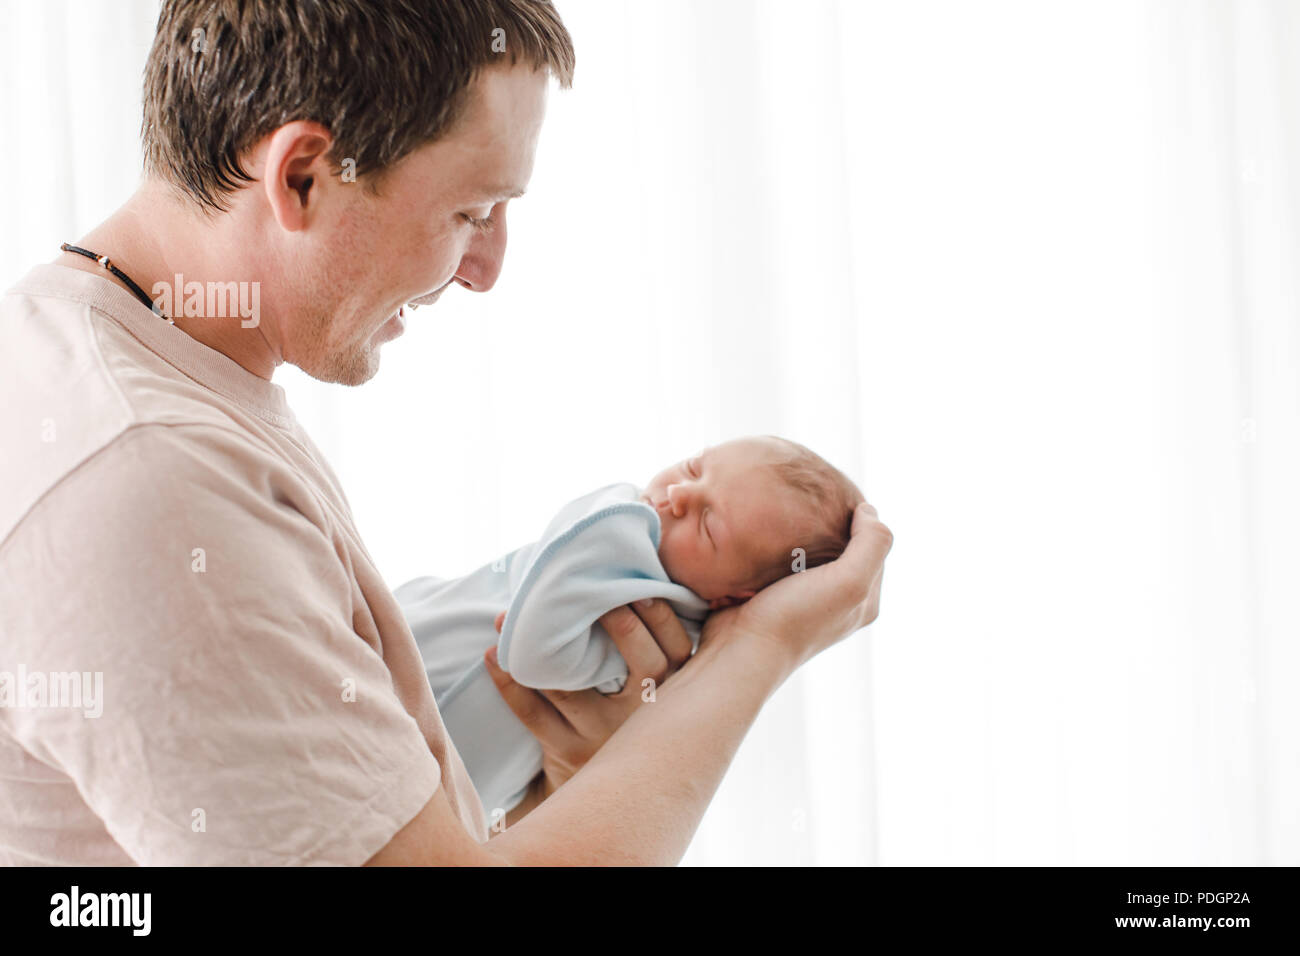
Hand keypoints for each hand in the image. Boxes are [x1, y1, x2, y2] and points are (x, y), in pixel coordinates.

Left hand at [482, 597, 693, 800]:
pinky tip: (492, 657)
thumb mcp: (653, 690)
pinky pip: (534, 715)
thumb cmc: (624, 717)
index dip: (659, 614)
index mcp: (673, 692)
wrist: (604, 794)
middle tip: (583, 592)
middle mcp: (645, 716)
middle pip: (642, 664)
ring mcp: (605, 737)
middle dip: (617, 625)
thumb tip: (636, 572)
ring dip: (536, 648)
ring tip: (508, 618)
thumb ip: (652, 643)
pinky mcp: (568, 754)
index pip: (676, 647)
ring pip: (572, 686)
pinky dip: (509, 684)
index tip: (635, 585)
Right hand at [701, 501, 891, 669]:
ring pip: (810, 550)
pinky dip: (777, 544)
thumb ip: (871, 544)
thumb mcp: (849, 581)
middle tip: (810, 501)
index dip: (860, 520)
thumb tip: (868, 510)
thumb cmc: (794, 619)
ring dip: (800, 532)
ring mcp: (804, 599)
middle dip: (829, 523)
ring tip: (788, 511)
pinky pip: (781, 559)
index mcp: (864, 602)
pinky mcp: (773, 594)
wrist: (737, 651)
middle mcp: (838, 602)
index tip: (836, 496)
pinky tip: (767, 532)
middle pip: (842, 546)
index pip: (874, 546)